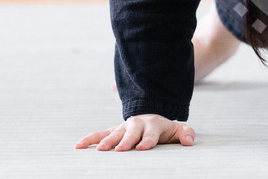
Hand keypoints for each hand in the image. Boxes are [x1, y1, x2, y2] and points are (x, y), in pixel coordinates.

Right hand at [75, 114, 194, 150]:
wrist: (151, 116)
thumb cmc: (164, 130)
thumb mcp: (177, 130)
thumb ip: (185, 134)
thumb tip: (189, 142)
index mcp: (153, 125)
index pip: (150, 134)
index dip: (147, 141)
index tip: (142, 148)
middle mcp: (136, 125)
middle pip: (130, 133)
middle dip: (125, 141)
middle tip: (120, 149)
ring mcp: (123, 127)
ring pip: (114, 133)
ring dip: (106, 141)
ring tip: (99, 150)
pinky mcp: (112, 131)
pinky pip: (99, 134)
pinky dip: (89, 139)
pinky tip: (78, 146)